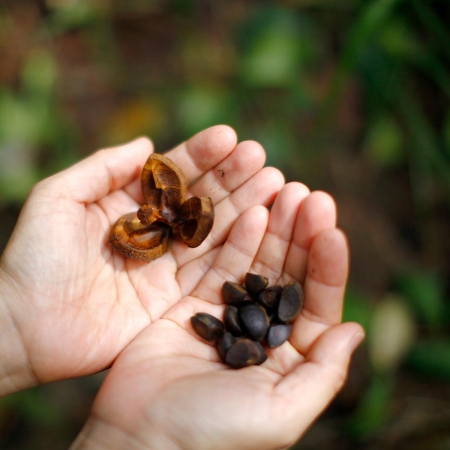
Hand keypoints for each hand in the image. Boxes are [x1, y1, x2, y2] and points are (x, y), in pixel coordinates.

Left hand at [0, 125, 283, 392]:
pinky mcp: (174, 300)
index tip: (230, 137)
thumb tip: (147, 143)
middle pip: (201, 201)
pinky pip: (211, 271)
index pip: (173, 175)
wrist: (22, 328)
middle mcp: (154, 234)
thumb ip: (102, 167)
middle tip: (262, 159)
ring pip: (213, 233)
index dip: (202, 155)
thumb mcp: (58, 198)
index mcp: (129, 206)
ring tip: (274, 183)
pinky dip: (238, 249)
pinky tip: (261, 224)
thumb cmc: (32, 259)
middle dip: (233, 179)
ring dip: (245, 208)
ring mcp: (166, 268)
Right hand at [71, 184, 363, 448]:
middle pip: (287, 273)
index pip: (315, 302)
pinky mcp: (193, 302)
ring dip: (273, 227)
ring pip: (256, 262)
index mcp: (287, 356)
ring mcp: (226, 313)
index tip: (332, 230)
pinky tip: (252, 211)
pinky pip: (218, 264)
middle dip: (301, 235)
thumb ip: (323, 373)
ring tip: (286, 189)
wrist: (143, 436)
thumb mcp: (282, 412)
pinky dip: (236, 238)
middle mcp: (260, 330)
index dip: (327, 266)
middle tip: (310, 196)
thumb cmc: (215, 434)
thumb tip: (356, 330)